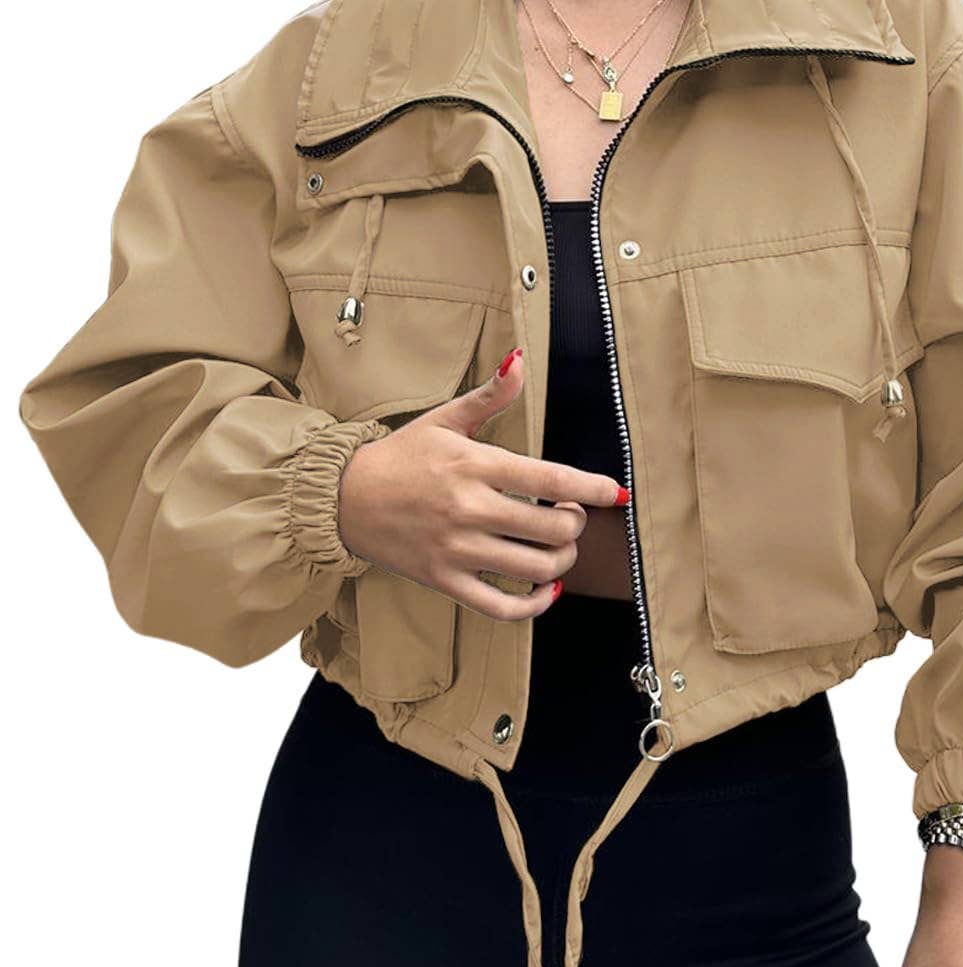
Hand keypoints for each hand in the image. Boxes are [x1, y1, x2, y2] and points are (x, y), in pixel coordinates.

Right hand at [336, 346, 628, 619]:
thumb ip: (490, 396)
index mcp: (474, 465)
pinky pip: (502, 606)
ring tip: (558, 547)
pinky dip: (533, 604)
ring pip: (535, 568)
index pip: (549, 478)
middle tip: (569, 515)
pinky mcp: (444, 580)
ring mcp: (457, 549)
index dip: (590, 488)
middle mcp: (469, 509)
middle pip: (552, 528)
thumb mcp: (444, 420)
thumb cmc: (401, 458)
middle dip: (575, 523)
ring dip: (562, 560)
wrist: (344, 498)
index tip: (613, 493)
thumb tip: (520, 360)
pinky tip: (543, 588)